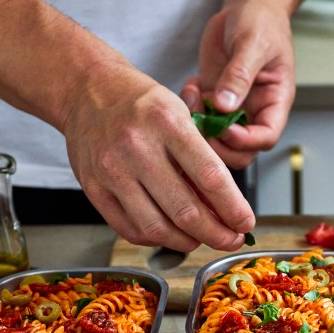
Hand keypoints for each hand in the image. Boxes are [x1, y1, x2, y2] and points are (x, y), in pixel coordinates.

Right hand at [62, 65, 254, 250]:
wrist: (87, 90)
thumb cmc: (142, 104)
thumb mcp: (181, 114)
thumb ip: (201, 159)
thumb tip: (225, 209)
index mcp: (167, 123)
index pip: (210, 177)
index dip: (233, 208)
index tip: (246, 223)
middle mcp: (137, 148)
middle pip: (186, 211)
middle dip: (217, 234)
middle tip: (232, 240)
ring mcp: (112, 171)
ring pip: (157, 229)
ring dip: (188, 242)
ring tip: (202, 239)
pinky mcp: (93, 188)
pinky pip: (130, 229)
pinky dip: (156, 239)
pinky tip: (170, 234)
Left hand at [181, 0, 295, 168]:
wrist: (246, 8)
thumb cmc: (261, 22)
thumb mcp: (253, 44)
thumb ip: (239, 76)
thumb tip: (226, 106)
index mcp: (274, 102)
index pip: (265, 137)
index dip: (246, 141)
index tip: (226, 127)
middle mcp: (254, 110)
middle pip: (240, 150)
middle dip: (218, 143)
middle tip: (201, 123)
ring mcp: (232, 107)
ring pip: (216, 138)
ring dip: (199, 126)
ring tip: (192, 96)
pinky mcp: (213, 98)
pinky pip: (199, 117)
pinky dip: (189, 108)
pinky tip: (190, 86)